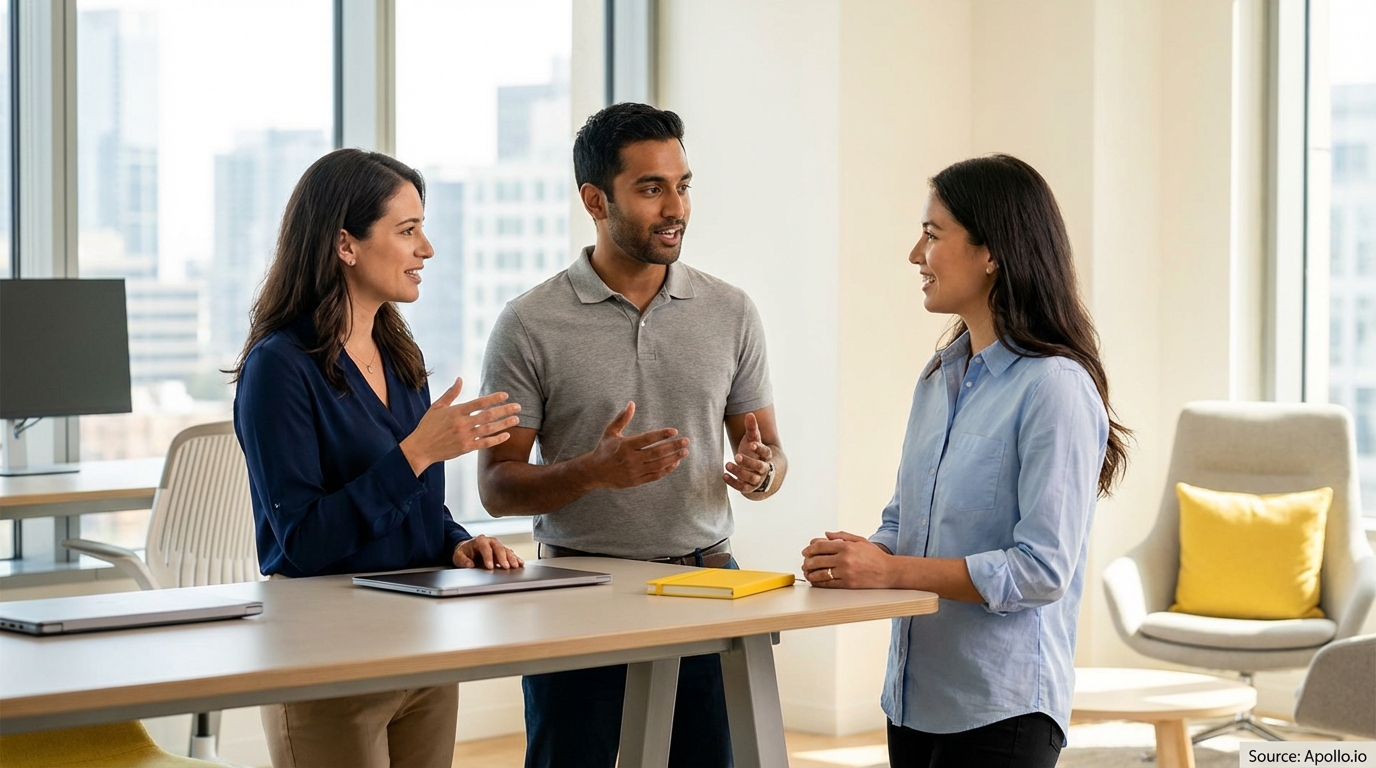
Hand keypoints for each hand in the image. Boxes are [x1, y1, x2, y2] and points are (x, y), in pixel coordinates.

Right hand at [400, 378, 521, 474]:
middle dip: (504, 410)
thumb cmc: (428, 426)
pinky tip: (507, 435)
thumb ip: (451, 393)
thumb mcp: (437, 407)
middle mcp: (462, 423)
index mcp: (456, 411)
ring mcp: (465, 436)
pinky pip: (485, 443)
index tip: (505, 395)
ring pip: (489, 429)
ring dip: (504, 424)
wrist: (420, 448)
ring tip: (516, 419)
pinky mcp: (466, 448)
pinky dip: (496, 439)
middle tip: (518, 407)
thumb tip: (460, 379)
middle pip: (488, 415)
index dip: (493, 398)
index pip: (478, 403)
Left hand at [452, 535, 523, 569]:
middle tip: (506, 567)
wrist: (467, 549)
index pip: (485, 548)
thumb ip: (463, 561)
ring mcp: (497, 546)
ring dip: (511, 558)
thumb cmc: (464, 552)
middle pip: (498, 548)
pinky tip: (520, 563)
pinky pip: (510, 554)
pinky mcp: (501, 551)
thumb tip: (469, 564)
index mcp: (479, 540)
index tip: (490, 567)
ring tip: (516, 566)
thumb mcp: (458, 557)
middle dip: (503, 558)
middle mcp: (490, 541)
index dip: (488, 557)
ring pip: (506, 550)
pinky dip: (515, 559)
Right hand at [582, 402, 689, 489]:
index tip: (674, 431)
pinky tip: (675, 462)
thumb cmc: (604, 449)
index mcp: (625, 446)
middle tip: (686, 441)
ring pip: (658, 465)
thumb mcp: (610, 432)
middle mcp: (631, 459)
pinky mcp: (637, 481)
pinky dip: (667, 469)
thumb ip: (622, 418)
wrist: (594, 472)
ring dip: (673, 458)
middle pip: (656, 452)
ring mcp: (635, 471)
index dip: (661, 435)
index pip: (647, 439)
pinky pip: (655, 475)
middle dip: (673, 446)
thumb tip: (631, 403)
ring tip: (684, 451)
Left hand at [723, 412, 771, 492]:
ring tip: (727, 464)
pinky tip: (724, 475)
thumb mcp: (752, 439)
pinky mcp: (749, 487)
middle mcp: (764, 468)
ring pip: (751, 478)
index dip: (760, 449)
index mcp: (766, 456)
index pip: (766, 452)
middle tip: (736, 456)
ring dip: (739, 472)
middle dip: (749, 462)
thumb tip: (750, 414)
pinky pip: (742, 487)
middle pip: (760, 467)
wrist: (756, 470)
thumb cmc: (753, 451)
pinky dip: (733, 482)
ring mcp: (757, 479)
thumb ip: (752, 428)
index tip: (752, 444)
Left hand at [800, 531, 892, 588]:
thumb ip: (842, 536)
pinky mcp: (848, 584)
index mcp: (846, 546)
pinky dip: (819, 582)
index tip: (805, 551)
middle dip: (807, 561)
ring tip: (807, 572)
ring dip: (810, 573)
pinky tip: (815, 581)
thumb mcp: (860, 540)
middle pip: (817, 560)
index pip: (821, 546)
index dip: (810, 549)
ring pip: (820, 573)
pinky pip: (828, 584)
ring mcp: (846, 572)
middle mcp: (844, 559)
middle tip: (804, 563)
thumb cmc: (875, 556)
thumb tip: (826, 534)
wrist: (888, 571)